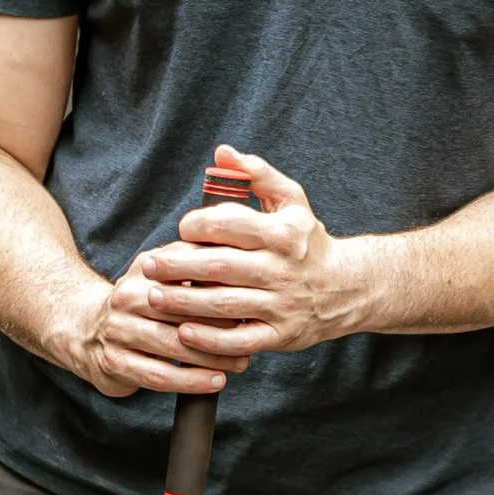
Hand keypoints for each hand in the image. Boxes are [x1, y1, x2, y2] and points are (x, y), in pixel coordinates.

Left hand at [133, 141, 366, 363]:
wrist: (346, 287)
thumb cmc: (307, 240)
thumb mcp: (292, 201)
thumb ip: (257, 174)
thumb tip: (222, 153)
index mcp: (282, 233)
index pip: (228, 225)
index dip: (196, 225)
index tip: (182, 229)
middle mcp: (282, 269)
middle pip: (218, 267)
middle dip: (177, 265)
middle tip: (148, 265)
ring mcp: (281, 305)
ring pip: (223, 304)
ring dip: (183, 301)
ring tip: (154, 296)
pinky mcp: (279, 335)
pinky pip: (239, 341)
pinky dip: (210, 341)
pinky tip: (183, 333)